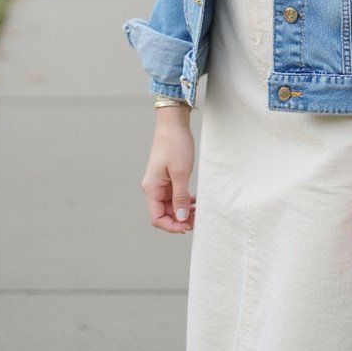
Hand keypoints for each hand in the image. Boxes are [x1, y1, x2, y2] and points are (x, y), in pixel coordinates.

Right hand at [142, 108, 195, 233]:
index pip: (157, 218)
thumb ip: (180, 197)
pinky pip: (175, 196)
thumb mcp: (180, 172)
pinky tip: (195, 201)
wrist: (173, 123)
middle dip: (181, 219)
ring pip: (171, 206)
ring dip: (183, 211)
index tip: (188, 226)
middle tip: (199, 219)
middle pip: (165, 214)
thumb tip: (180, 218)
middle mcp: (154, 188)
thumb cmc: (175, 145)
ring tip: (199, 210)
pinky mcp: (168, 178)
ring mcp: (161, 183)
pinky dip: (184, 201)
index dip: (172, 226)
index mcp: (152, 188)